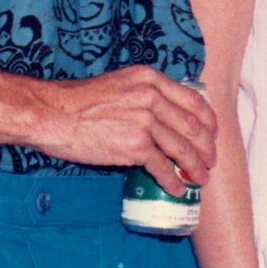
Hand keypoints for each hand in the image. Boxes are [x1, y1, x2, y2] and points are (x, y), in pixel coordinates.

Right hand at [30, 67, 216, 190]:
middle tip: (210, 160)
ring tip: (201, 178)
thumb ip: (143, 95)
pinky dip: (173, 180)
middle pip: (192, 125)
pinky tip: (176, 188)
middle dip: (206, 147)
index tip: (212, 134)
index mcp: (149, 79)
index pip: (192, 99)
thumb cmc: (79, 102)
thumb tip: (163, 116)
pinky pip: (162, 167)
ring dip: (195, 167)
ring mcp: (145, 121)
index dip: (208, 120)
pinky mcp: (135, 145)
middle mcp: (151, 97)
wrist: (53, 113)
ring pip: (182, 148)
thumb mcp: (119, 85)